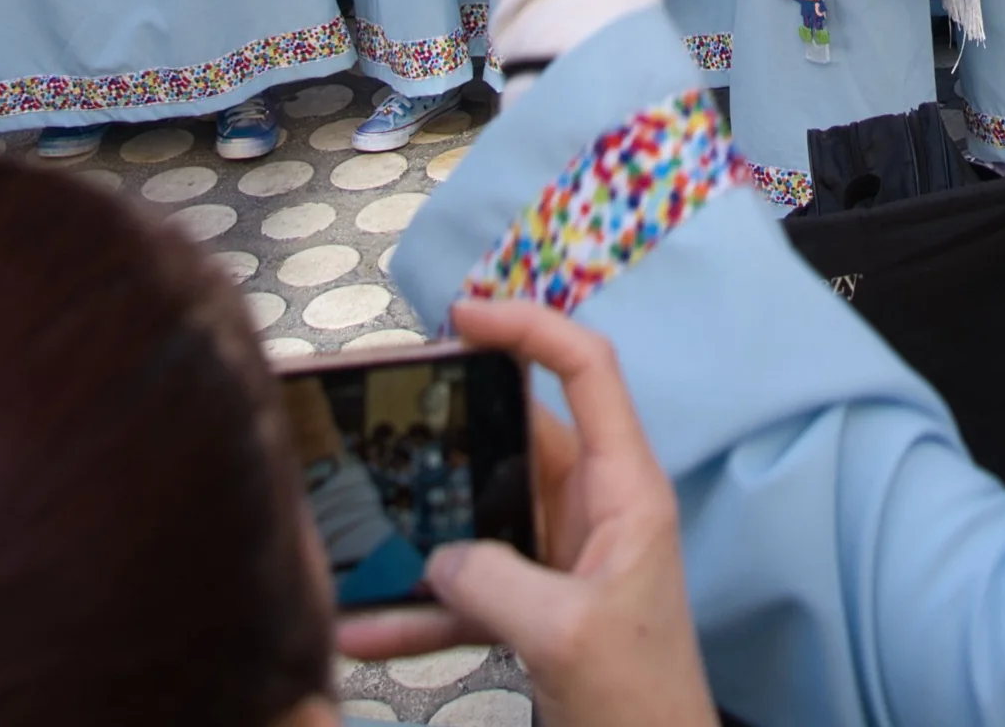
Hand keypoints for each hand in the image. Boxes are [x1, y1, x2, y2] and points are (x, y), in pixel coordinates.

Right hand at [340, 296, 716, 726]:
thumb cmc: (643, 700)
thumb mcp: (568, 635)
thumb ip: (497, 583)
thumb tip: (440, 557)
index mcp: (626, 489)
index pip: (586, 370)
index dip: (530, 327)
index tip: (464, 316)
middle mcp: (595, 507)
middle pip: (520, 431)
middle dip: (455, 423)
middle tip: (390, 413)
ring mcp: (561, 554)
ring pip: (481, 511)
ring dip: (423, 525)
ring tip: (362, 517)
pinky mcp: (534, 603)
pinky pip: (467, 586)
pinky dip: (419, 605)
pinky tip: (368, 623)